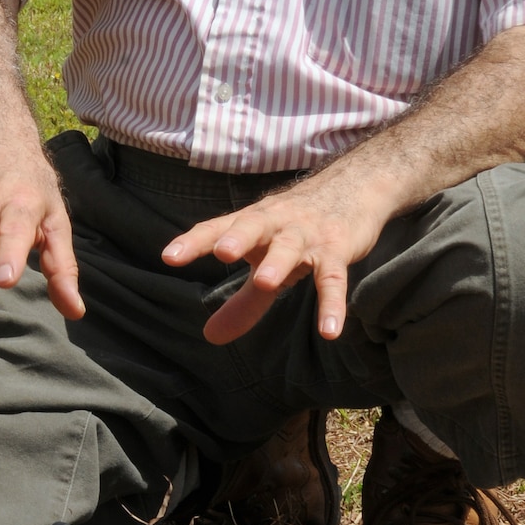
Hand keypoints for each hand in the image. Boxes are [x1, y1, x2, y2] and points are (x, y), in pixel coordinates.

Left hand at [161, 166, 392, 344]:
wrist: (354, 186)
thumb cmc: (298, 227)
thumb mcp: (268, 262)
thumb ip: (242, 302)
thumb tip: (210, 337)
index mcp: (252, 223)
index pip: (218, 228)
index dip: (194, 241)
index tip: (169, 257)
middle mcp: (276, 223)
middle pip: (254, 225)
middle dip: (238, 237)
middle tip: (223, 252)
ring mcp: (308, 235)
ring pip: (291, 245)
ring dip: (279, 261)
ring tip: (266, 281)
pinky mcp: (338, 248)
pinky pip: (334, 277)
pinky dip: (333, 303)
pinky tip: (329, 331)